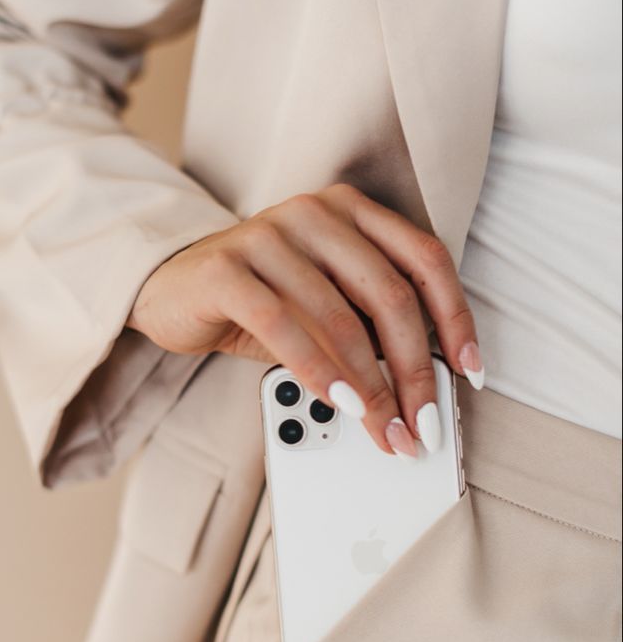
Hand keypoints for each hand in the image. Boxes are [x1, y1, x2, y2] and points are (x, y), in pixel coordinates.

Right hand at [128, 183, 483, 455]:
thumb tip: (421, 388)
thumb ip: (368, 326)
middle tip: (421, 425)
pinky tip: (337, 404)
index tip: (471, 373)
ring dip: (369, 387)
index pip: (425, 260)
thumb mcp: (322, 308)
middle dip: (415, 372)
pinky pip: (281, 325)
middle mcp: (315, 213)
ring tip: (382, 429)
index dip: (457, 319)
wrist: (171, 290)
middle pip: (390, 296)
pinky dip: (317, 371)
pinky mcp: (225, 268)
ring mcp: (268, 234)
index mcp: (352, 213)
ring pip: (339, 317)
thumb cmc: (257, 301)